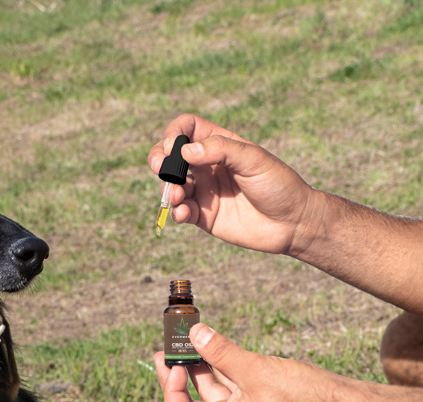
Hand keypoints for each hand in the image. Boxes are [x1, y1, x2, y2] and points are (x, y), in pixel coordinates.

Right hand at [147, 114, 322, 256]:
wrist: (292, 223)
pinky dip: (177, 212)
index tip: (172, 146)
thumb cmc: (278, 185)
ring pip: (172, 186)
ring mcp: (205, 191)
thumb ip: (220, 150)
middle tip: (160, 169)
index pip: (188, 129)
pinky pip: (181, 212)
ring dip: (168, 190)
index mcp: (221, 145)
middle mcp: (208, 167)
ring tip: (178, 197)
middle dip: (160, 160)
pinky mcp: (203, 216)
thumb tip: (184, 152)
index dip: (175, 133)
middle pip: (172, 157)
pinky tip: (184, 213)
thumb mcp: (253, 160)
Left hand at [153, 323, 339, 401]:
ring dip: (198, 369)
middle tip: (165, 350)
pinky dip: (220, 371)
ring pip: (213, 393)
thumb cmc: (303, 394)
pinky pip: (231, 390)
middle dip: (178, 376)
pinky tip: (213, 349)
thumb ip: (221, 352)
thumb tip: (193, 333)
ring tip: (185, 343)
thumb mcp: (256, 369)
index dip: (171, 391)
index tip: (174, 364)